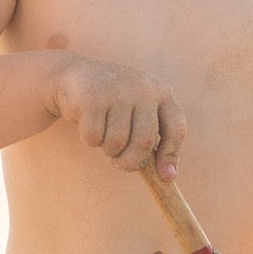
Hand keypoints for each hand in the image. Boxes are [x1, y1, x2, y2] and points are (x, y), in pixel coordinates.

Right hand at [53, 56, 185, 174]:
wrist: (76, 75)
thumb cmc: (114, 103)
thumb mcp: (139, 112)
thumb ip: (153, 139)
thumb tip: (168, 177)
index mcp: (162, 92)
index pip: (176, 129)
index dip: (170, 156)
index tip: (164, 177)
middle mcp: (143, 88)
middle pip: (144, 142)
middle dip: (130, 162)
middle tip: (119, 164)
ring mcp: (118, 92)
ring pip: (116, 142)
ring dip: (107, 149)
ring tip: (104, 136)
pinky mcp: (93, 98)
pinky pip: (94, 137)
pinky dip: (90, 140)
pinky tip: (89, 125)